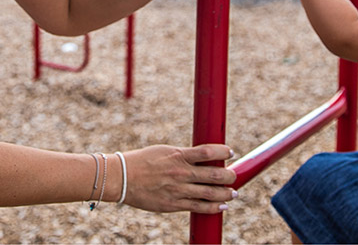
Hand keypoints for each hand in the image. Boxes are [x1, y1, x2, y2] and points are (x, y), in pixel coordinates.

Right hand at [121, 144, 235, 212]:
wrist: (123, 178)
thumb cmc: (143, 161)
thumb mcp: (164, 151)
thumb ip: (183, 154)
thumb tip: (202, 156)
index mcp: (178, 155)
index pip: (208, 152)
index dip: (223, 152)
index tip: (230, 152)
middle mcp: (181, 172)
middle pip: (215, 174)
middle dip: (230, 176)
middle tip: (234, 176)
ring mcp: (178, 190)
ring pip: (211, 193)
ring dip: (226, 193)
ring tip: (233, 193)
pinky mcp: (174, 204)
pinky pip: (199, 207)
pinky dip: (214, 207)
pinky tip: (222, 205)